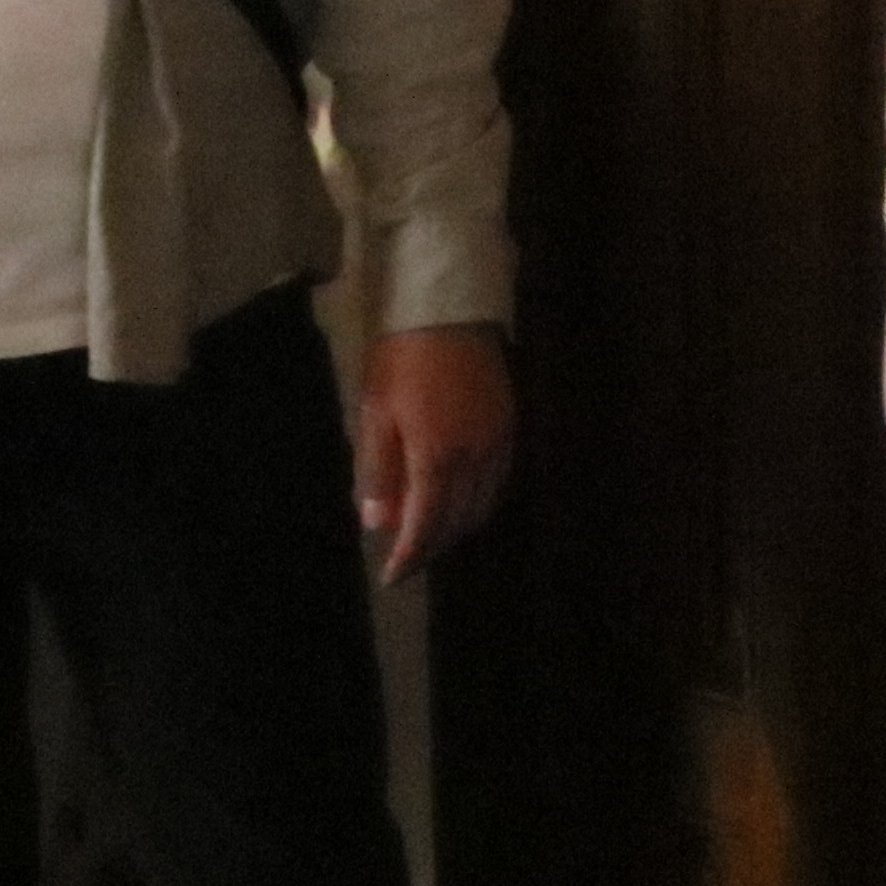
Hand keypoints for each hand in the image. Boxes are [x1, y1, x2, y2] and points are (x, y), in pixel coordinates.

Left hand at [354, 323, 514, 581]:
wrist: (449, 308)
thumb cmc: (401, 358)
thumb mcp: (376, 413)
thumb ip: (378, 471)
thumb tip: (378, 523)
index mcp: (438, 456)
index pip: (426, 525)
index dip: (409, 556)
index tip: (391, 577)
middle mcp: (476, 457)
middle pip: (458, 521)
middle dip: (432, 547)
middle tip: (407, 559)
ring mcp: (498, 442)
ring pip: (483, 505)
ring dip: (457, 528)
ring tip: (430, 534)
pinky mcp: (509, 426)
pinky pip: (497, 481)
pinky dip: (478, 502)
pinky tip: (459, 500)